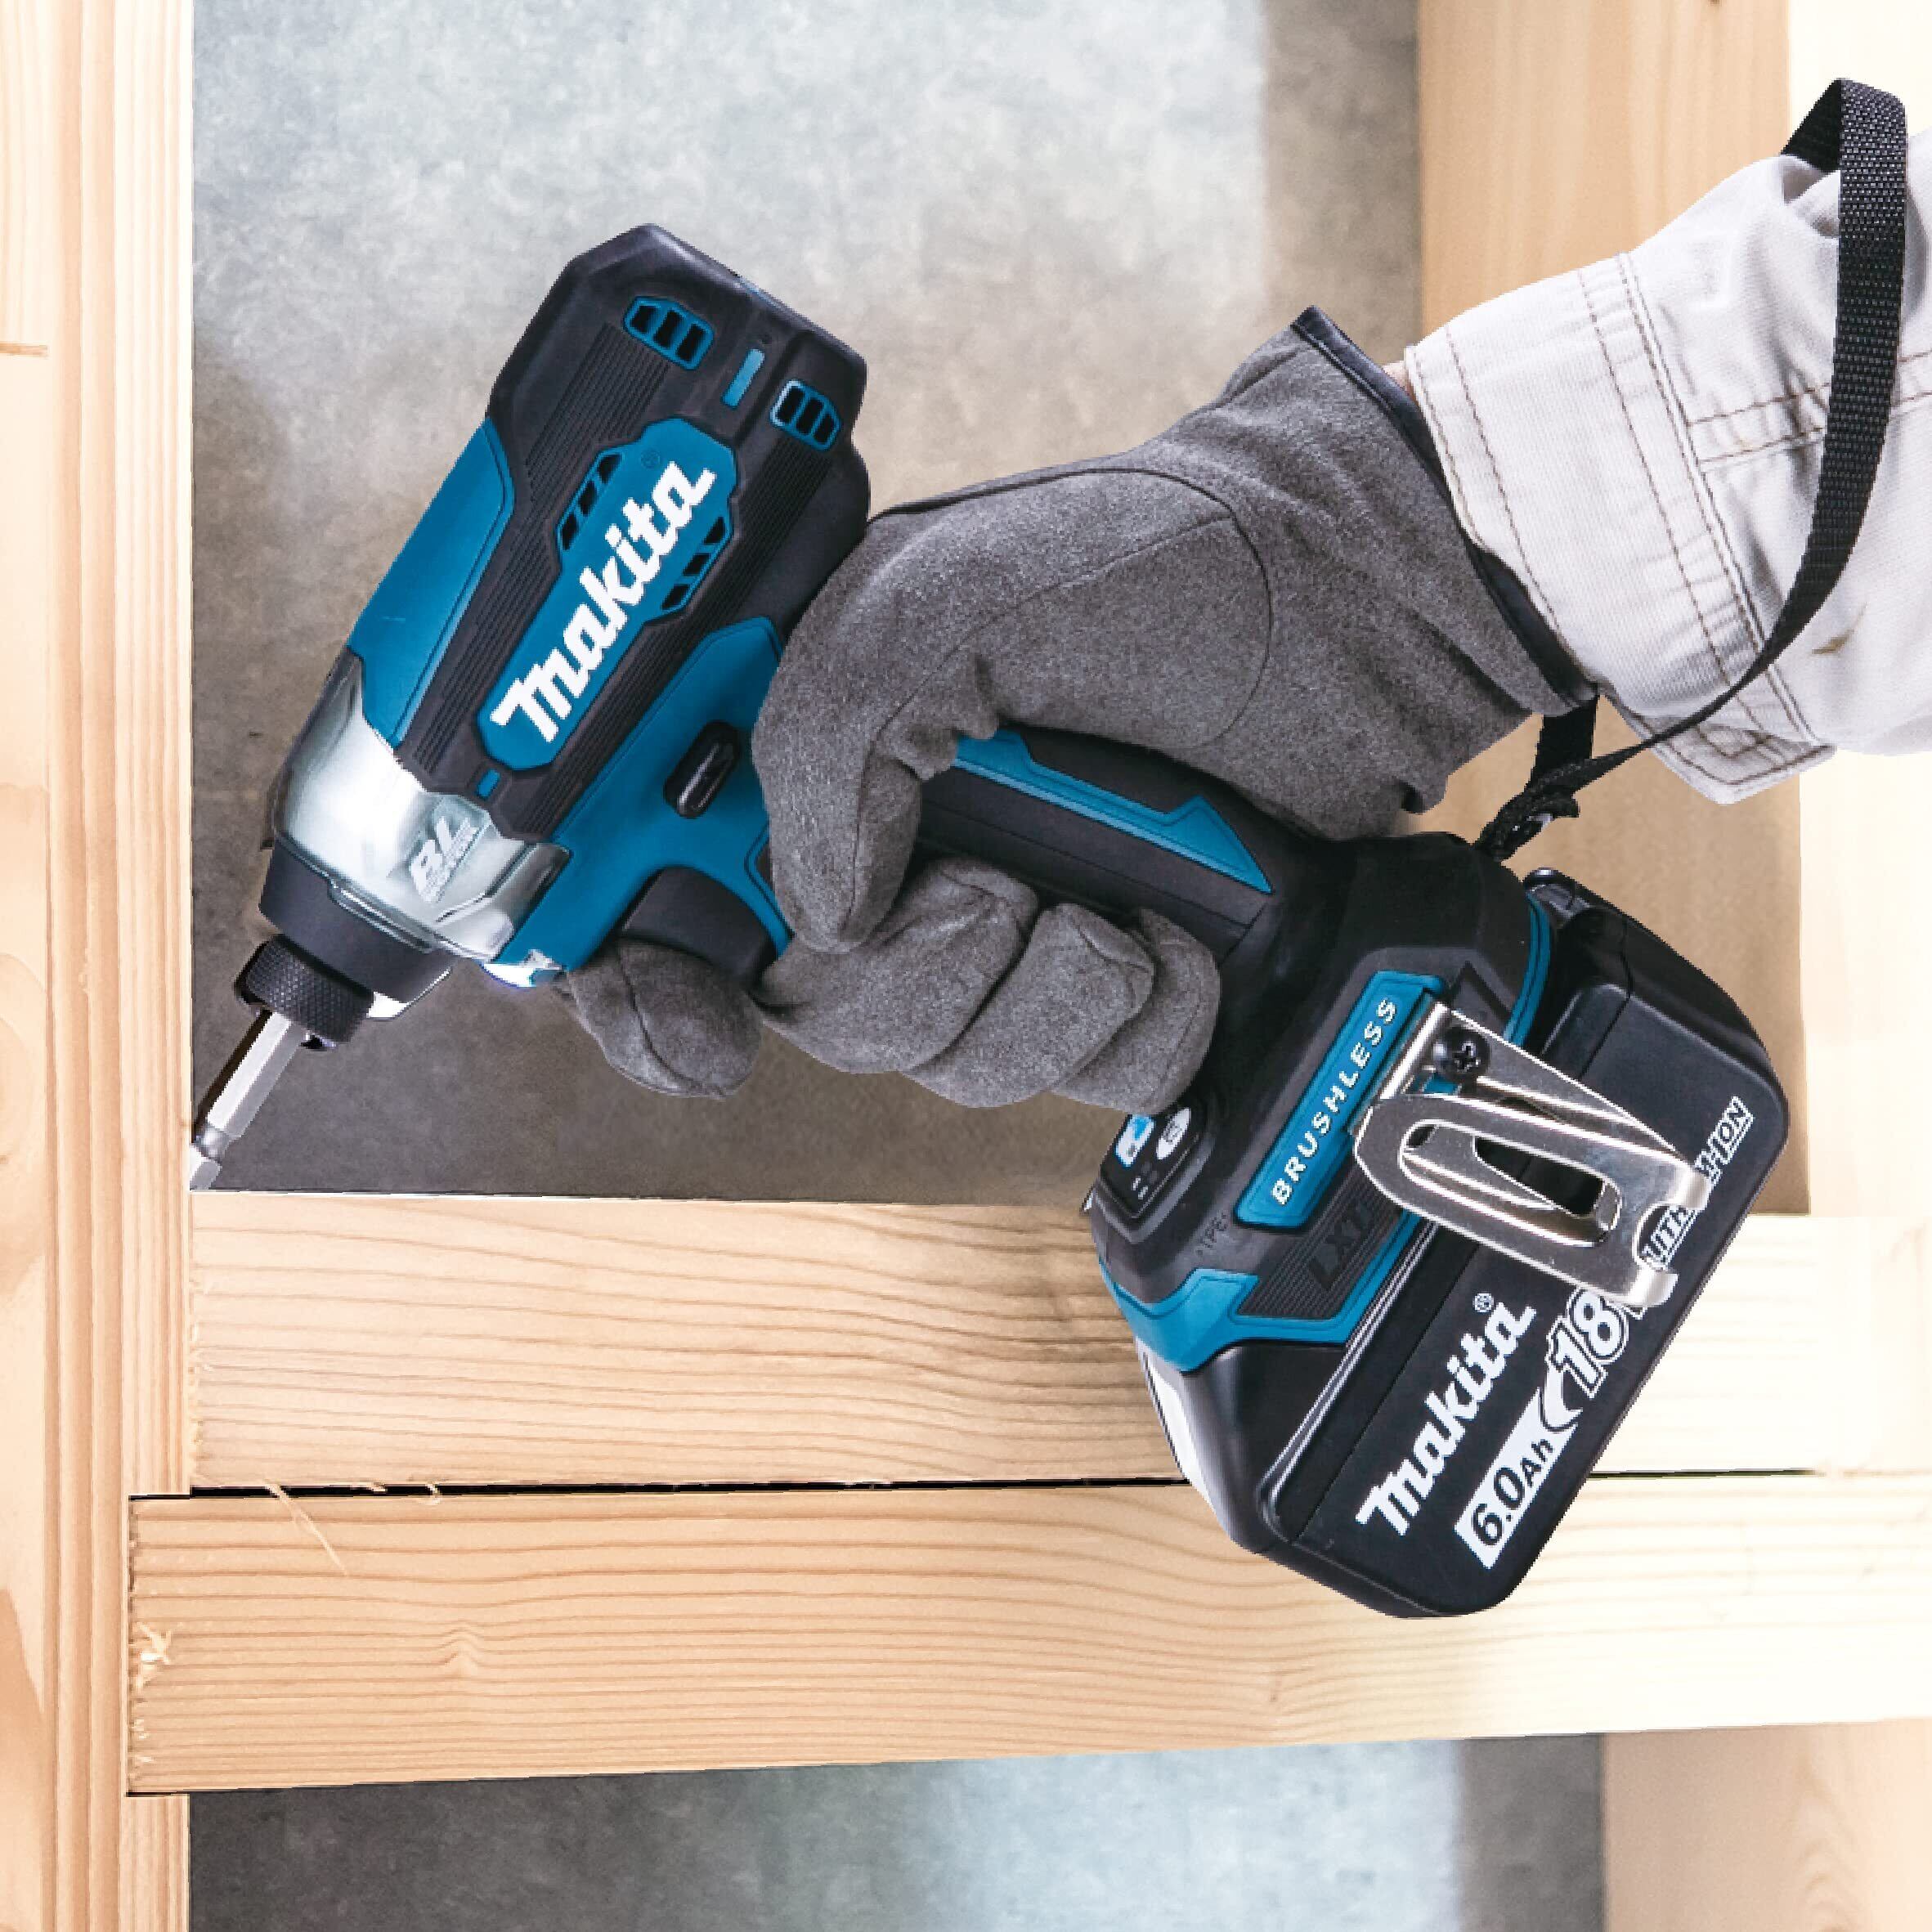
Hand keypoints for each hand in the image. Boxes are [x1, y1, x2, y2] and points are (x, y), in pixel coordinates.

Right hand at [566, 316, 1575, 1107]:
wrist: (1353, 611)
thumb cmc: (1156, 561)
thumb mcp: (945, 596)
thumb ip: (827, 738)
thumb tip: (813, 915)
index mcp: (820, 750)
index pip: (670, 896)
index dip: (645, 986)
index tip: (696, 1027)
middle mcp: (896, 845)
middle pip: (819, 1011)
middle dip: (912, 984)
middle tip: (996, 897)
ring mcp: (1002, 917)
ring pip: (946, 1061)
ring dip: (1038, 1000)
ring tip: (1115, 904)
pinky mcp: (1106, 978)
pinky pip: (1078, 1079)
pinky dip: (1136, 1028)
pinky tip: (1177, 942)